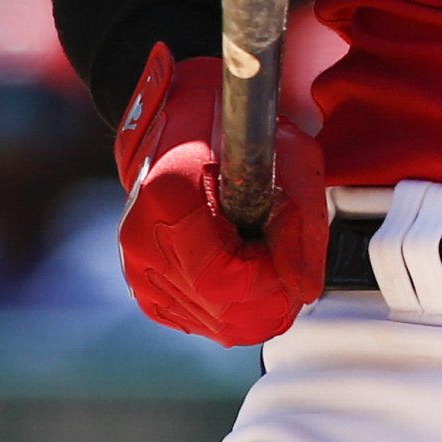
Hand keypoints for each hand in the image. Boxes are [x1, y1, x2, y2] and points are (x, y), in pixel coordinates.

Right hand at [114, 43, 327, 344]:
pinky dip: (231, 303)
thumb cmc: (234, 126)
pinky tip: (238, 263)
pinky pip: (201, 320)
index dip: (276, 283)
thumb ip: (302, 226)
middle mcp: (142, 240)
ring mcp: (137, 267)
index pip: (230, 284)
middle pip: (225, 316)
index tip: (292, 254)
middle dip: (272, 298)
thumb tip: (304, 289)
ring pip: (217, 326)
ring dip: (253, 301)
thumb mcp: (290, 157)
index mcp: (168, 199)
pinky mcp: (143, 284)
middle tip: (289, 259)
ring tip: (260, 250)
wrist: (179, 116)